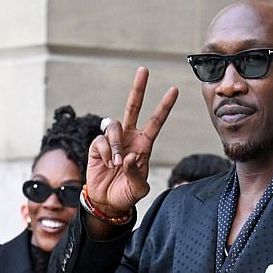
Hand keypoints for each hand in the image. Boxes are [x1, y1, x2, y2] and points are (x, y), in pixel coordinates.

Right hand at [86, 67, 178, 216]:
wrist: (107, 202)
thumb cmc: (126, 194)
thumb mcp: (138, 189)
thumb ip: (136, 174)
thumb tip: (128, 157)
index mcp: (143, 145)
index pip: (155, 122)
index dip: (164, 106)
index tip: (174, 90)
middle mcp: (129, 138)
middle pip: (133, 107)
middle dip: (139, 88)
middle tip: (144, 70)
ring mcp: (112, 141)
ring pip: (114, 125)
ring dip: (116, 144)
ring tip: (117, 164)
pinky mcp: (98, 146)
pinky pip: (101, 140)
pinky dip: (106, 153)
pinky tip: (107, 164)